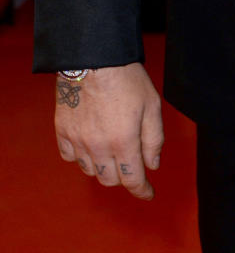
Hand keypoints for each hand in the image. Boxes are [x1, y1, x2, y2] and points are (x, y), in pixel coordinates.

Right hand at [54, 63, 163, 199]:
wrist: (93, 58)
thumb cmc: (127, 79)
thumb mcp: (152, 105)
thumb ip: (154, 139)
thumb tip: (152, 165)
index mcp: (124, 142)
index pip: (132, 180)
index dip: (142, 191)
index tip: (148, 194)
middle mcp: (98, 147)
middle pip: (110, 180)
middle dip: (124, 178)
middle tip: (132, 166)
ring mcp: (77, 140)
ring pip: (90, 171)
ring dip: (104, 168)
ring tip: (113, 151)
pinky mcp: (62, 131)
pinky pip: (70, 157)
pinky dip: (82, 157)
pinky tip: (91, 146)